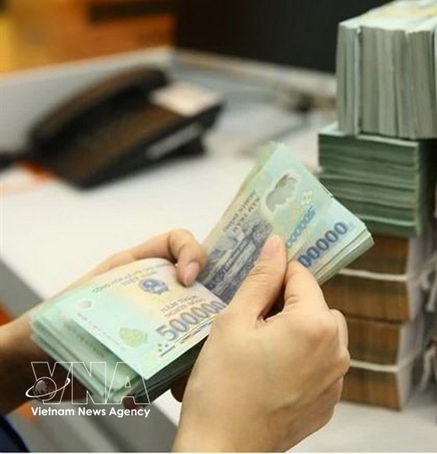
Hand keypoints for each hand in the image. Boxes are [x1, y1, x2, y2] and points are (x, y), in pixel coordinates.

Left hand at [0, 229, 206, 413]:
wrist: (31, 366)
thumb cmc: (50, 324)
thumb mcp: (81, 299)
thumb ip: (112, 297)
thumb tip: (151, 308)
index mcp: (136, 267)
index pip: (177, 243)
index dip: (192, 253)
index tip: (188, 280)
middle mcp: (153, 292)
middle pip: (198, 285)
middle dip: (210, 304)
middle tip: (208, 328)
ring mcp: (157, 323)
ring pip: (195, 326)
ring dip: (198, 345)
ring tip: (190, 368)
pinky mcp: (153, 354)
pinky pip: (179, 361)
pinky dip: (179, 375)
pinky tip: (166, 389)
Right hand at [173, 236, 349, 451]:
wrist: (221, 450)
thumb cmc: (221, 388)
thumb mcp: (233, 321)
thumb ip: (261, 279)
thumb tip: (277, 245)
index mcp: (315, 325)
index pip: (302, 276)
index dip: (275, 274)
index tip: (256, 284)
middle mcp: (336, 352)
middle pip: (317, 305)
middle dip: (289, 304)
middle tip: (254, 322)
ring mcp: (335, 380)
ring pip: (322, 334)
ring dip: (298, 331)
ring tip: (261, 349)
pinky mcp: (328, 402)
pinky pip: (321, 364)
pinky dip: (302, 360)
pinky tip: (271, 373)